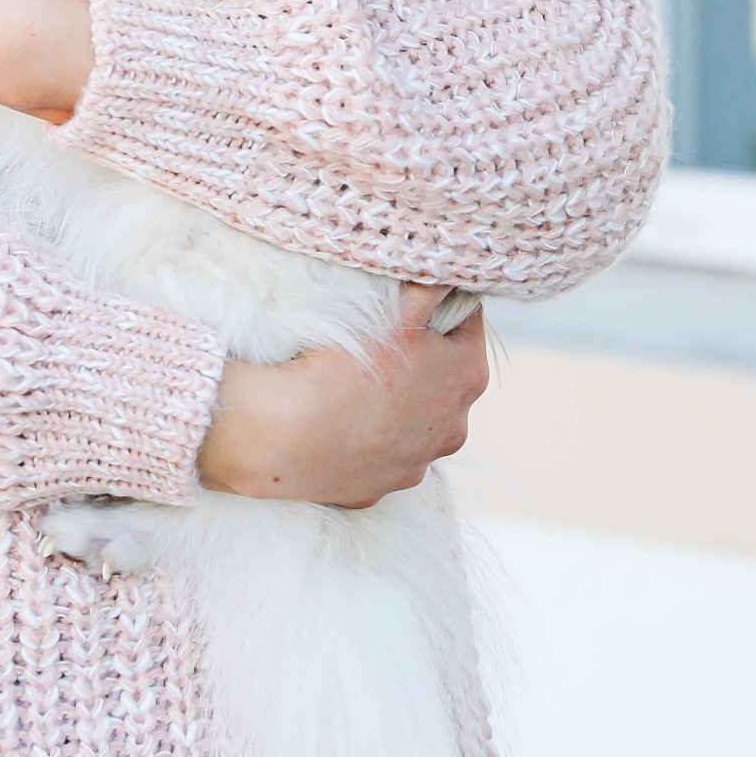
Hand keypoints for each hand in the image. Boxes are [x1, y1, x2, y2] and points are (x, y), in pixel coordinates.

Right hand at [196, 286, 488, 505]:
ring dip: (396, 405)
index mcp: (467, 377)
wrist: (287, 434)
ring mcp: (418, 463)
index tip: (413, 299)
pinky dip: (366, 441)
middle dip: (421, 360)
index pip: (468, 323)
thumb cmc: (345, 367)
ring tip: (356, 385)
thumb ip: (431, 287)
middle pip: (444, 378)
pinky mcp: (380, 488)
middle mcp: (454, 427)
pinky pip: (379, 457)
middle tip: (380, 341)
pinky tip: (339, 424)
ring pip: (415, 423)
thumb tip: (451, 268)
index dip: (441, 306)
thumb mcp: (396, 315)